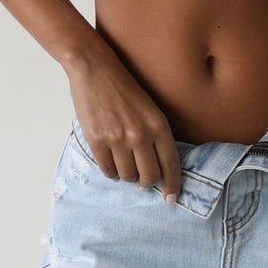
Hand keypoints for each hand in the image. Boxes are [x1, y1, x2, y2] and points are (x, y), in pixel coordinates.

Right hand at [67, 49, 182, 202]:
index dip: (172, 185)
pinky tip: (111, 162)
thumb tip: (156, 169)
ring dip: (127, 176)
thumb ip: (155, 136)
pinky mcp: (97, 140)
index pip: (171, 164)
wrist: (94, 69)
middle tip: (142, 178)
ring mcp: (117, 139)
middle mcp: (140, 134)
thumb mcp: (150, 109)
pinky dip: (111, 172)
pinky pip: (107, 170)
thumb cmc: (124, 88)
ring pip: (127, 176)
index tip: (170, 198)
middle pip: (149, 177)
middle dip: (147, 182)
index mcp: (158, 125)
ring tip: (124, 164)